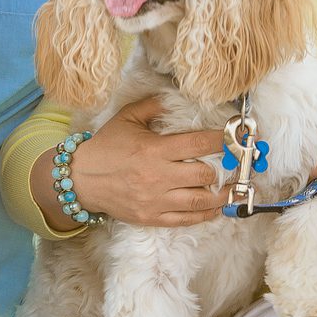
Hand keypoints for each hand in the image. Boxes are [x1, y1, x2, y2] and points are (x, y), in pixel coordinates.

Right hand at [39, 98, 223, 229]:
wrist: (80, 180)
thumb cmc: (105, 148)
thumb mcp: (125, 119)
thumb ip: (152, 106)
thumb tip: (174, 97)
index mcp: (154, 150)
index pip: (198, 143)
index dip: (222, 140)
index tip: (236, 136)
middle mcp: (158, 176)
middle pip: (205, 174)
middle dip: (224, 168)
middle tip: (236, 163)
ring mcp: (156, 200)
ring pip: (201, 201)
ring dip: (222, 194)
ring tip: (233, 188)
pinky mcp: (152, 217)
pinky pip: (186, 219)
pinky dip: (205, 214)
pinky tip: (216, 207)